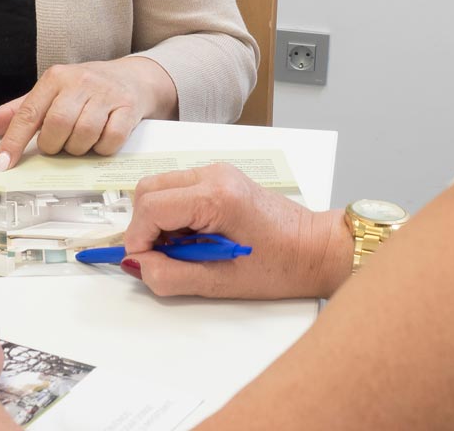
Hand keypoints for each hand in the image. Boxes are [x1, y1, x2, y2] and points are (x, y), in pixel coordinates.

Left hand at [0, 56, 176, 169]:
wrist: (133, 77)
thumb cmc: (86, 89)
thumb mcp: (49, 95)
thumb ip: (15, 113)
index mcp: (55, 78)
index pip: (27, 113)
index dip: (13, 142)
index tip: (3, 164)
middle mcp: (79, 82)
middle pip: (56, 127)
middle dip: (54, 145)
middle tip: (59, 143)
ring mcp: (105, 94)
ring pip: (83, 136)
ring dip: (79, 148)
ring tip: (81, 139)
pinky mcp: (127, 108)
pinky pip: (109, 141)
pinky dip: (102, 148)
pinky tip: (101, 137)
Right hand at [122, 163, 350, 299]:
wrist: (315, 249)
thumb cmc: (280, 266)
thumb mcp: (220, 282)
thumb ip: (171, 275)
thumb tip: (138, 265)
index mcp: (216, 196)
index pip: (151, 208)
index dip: (138, 239)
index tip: (144, 264)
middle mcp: (213, 174)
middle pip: (148, 189)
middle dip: (145, 226)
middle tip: (162, 257)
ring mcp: (216, 171)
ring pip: (160, 186)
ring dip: (159, 219)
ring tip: (183, 248)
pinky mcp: (219, 177)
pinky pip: (178, 188)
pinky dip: (173, 212)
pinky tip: (194, 237)